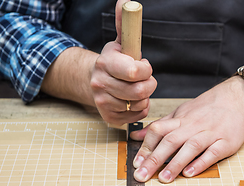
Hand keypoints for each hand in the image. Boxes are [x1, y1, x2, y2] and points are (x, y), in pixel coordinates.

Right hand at [90, 0, 156, 126]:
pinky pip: (138, 115)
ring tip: (135, 88)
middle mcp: (100, 84)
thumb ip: (125, 24)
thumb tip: (126, 2)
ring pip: (140, 104)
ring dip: (144, 96)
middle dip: (149, 84)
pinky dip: (140, 108)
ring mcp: (103, 102)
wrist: (93, 81)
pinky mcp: (109, 117)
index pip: (134, 71)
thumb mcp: (120, 42)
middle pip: (140, 91)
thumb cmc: (113, 62)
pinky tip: (132, 100)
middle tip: (144, 79)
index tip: (144, 65)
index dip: (146, 69)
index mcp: (105, 63)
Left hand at [130, 76, 243, 182]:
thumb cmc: (207, 108)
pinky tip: (190, 173)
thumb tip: (136, 136)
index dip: (146, 146)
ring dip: (176, 163)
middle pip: (171, 141)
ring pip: (191, 147)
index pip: (159, 130)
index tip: (137, 162)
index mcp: (181, 119)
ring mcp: (210, 133)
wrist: (236, 99)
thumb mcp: (181, 112)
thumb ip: (161, 126)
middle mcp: (193, 126)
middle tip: (142, 175)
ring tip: (164, 178)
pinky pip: (212, 152)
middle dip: (154, 159)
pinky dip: (201, 162)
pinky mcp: (226, 141)